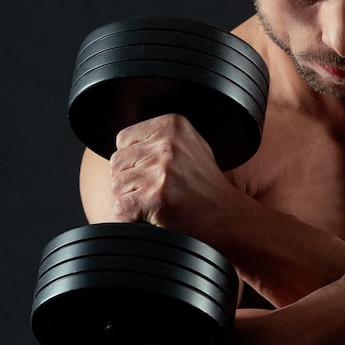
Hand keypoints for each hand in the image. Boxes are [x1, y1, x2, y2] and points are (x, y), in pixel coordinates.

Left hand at [109, 113, 239, 242]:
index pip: (123, 140)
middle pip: (117, 163)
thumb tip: (124, 143)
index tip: (153, 173)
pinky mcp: (156, 198)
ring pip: (117, 187)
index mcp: (172, 125)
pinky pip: (121, 210)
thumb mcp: (190, 146)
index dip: (133, 161)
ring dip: (132, 201)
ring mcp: (161, 172)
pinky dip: (130, 219)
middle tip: (157, 192)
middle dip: (130, 181)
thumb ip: (159, 139)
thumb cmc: (206, 187)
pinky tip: (153, 217)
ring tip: (159, 203)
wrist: (228, 218)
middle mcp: (166, 145)